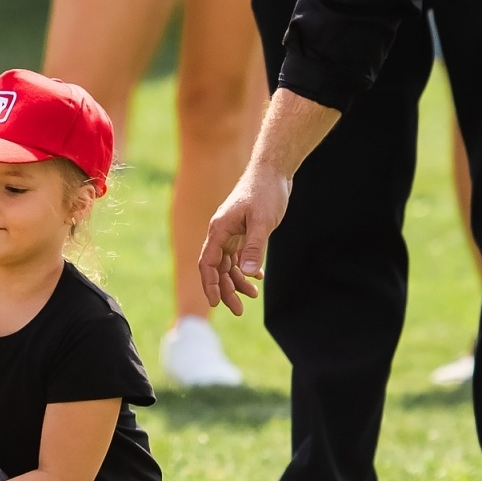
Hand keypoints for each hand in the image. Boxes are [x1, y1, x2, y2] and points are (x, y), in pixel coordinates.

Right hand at [198, 164, 290, 314]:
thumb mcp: (262, 221)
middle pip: (217, 268)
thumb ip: (255, 247)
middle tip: (239, 310)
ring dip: (237, 281)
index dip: (210, 284)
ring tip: (252, 295)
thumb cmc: (266, 192)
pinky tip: (257, 277)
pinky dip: (246, 268)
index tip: (217, 303)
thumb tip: (246, 273)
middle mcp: (222, 233)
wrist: (273, 171)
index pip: (208, 263)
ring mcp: (232, 232)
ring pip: (228, 264)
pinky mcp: (243, 231)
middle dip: (226, 290)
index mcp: (219, 230)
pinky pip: (239, 255)